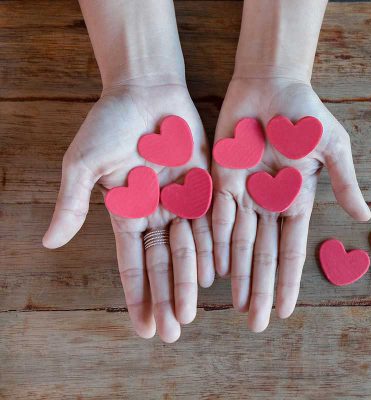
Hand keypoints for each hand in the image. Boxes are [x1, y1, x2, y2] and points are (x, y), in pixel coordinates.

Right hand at [43, 83, 212, 341]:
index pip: (133, 265)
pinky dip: (214, 247)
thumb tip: (48, 242)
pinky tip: (217, 274)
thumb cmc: (110, 123)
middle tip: (173, 332)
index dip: (137, 297)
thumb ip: (72, 203)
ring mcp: (183, 201)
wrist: (146, 90)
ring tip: (192, 313)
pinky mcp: (206, 185)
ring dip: (191, 282)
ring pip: (190, 249)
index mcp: (128, 213)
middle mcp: (157, 213)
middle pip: (164, 265)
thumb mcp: (83, 164)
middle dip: (167, 298)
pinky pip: (212, 222)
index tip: (144, 328)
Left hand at [212, 77, 370, 331]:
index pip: (291, 251)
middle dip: (261, 290)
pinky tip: (213, 270)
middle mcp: (269, 205)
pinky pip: (217, 217)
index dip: (289, 282)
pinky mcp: (220, 179)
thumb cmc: (306, 115)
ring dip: (237, 276)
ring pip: (239, 244)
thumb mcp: (333, 149)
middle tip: (256, 324)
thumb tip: (365, 217)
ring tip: (235, 307)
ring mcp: (244, 194)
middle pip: (264, 256)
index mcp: (296, 201)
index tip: (287, 312)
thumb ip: (345, 183)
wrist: (272, 85)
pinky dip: (215, 243)